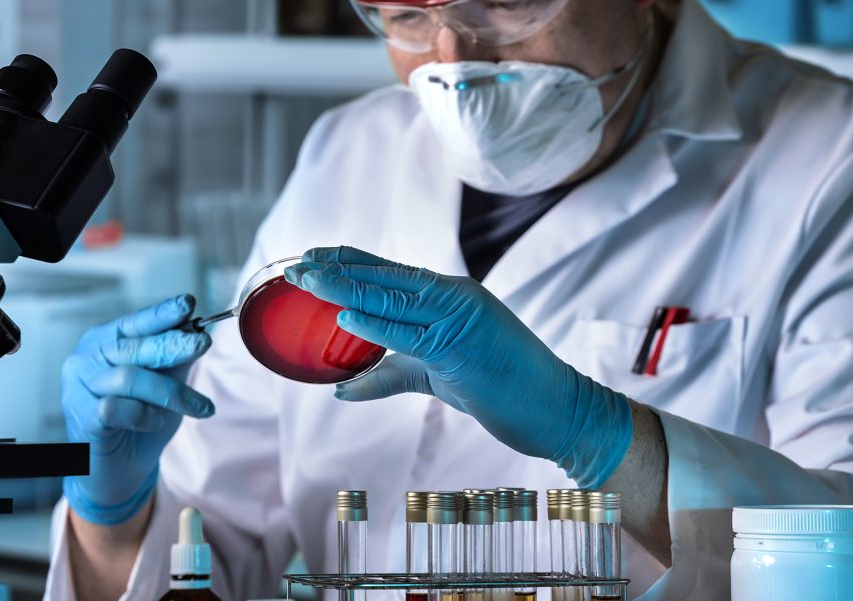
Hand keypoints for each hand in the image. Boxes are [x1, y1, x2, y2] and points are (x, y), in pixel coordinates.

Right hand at [62, 294, 213, 524]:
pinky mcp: (82, 419)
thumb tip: (197, 331)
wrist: (118, 471)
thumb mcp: (164, 384)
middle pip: (132, 347)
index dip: (161, 314)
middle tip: (203, 345)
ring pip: (129, 378)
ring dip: (171, 392)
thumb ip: (174, 359)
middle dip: (172, 345)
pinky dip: (143, 415)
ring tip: (199, 407)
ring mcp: (78, 390)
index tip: (188, 303)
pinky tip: (155, 421)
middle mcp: (85, 361)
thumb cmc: (139, 421)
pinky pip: (116, 408)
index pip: (133, 323)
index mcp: (103, 344)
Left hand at [285, 247, 632, 488]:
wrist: (558, 409)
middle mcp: (455, 296)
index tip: (311, 256)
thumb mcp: (437, 376)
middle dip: (335, 268)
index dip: (347, 262)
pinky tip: (345, 313)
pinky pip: (411, 330)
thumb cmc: (502, 389)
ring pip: (392, 295)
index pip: (390, 272)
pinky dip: (376, 321)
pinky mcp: (464, 344)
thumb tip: (341, 388)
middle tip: (294, 264)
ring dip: (344, 285)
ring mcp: (461, 316)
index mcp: (451, 296)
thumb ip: (392, 374)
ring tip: (306, 278)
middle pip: (384, 275)